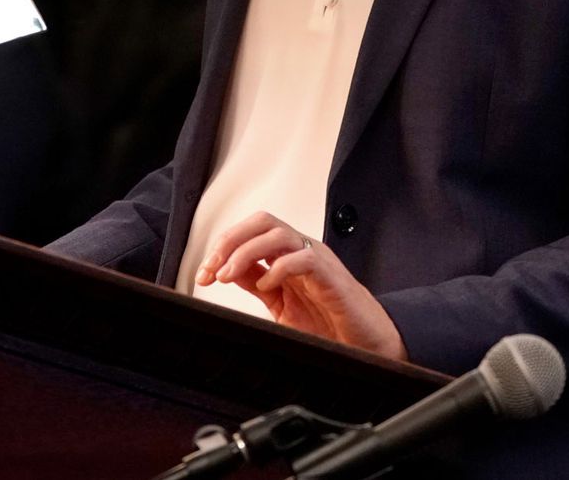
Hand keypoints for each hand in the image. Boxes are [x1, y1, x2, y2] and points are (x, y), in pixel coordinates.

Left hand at [193, 211, 407, 360]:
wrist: (366, 346)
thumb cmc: (330, 325)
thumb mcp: (281, 304)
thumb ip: (257, 283)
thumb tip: (224, 270)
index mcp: (287, 256)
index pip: (250, 233)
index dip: (222, 249)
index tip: (202, 275)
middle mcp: (300, 251)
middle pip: (261, 222)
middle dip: (229, 241)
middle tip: (211, 269)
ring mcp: (317, 260)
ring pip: (278, 234)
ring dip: (246, 251)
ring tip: (228, 275)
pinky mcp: (331, 276)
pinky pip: (304, 258)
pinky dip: (279, 268)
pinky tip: (268, 286)